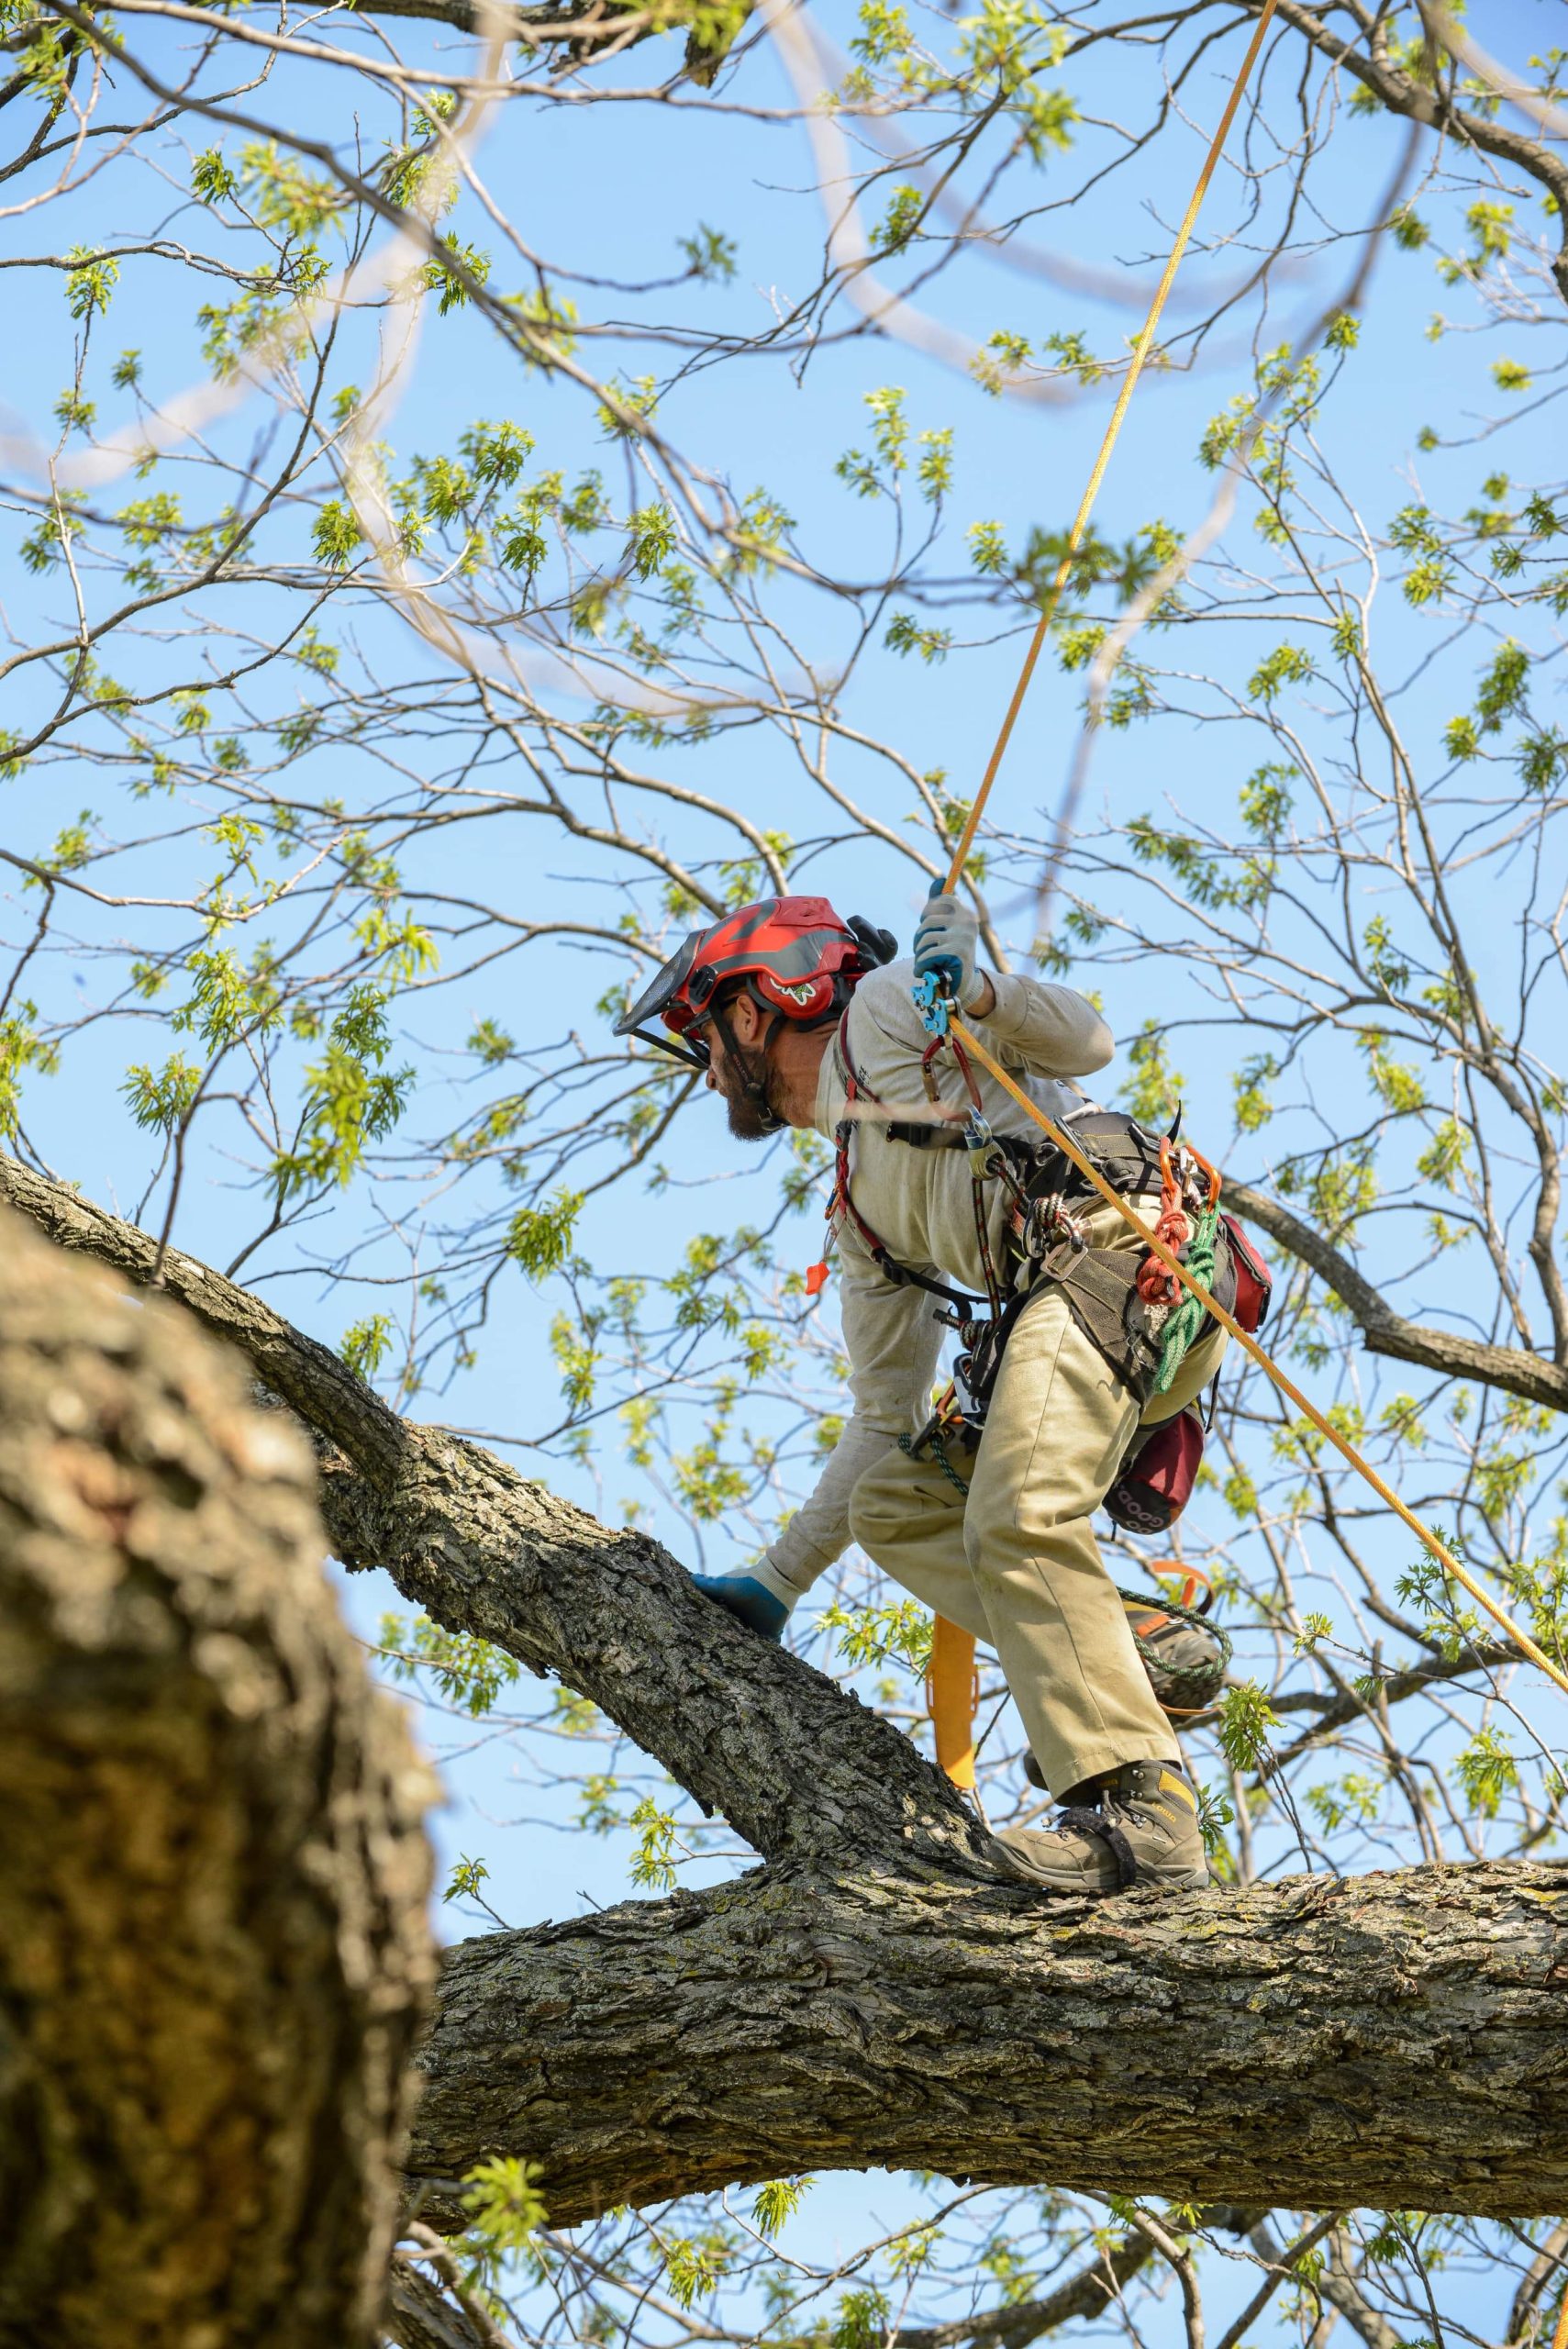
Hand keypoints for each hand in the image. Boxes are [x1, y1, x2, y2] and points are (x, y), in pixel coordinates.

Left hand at [913, 887, 988, 1012]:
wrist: (965, 985)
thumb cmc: (952, 954)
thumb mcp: (947, 928)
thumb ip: (941, 906)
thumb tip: (939, 879)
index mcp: (965, 914)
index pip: (942, 900)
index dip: (928, 914)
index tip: (929, 928)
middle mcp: (967, 922)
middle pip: (928, 920)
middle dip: (919, 938)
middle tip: (923, 951)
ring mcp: (963, 937)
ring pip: (925, 938)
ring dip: (919, 954)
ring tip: (925, 963)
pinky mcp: (957, 953)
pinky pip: (927, 954)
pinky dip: (921, 965)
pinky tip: (925, 971)